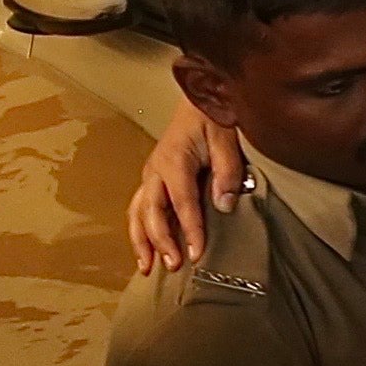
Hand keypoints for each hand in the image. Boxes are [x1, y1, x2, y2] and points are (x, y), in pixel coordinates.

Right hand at [128, 106, 253, 271]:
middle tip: (173, 266)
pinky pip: (140, 208)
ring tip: (147, 267)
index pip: (182, 203)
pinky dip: (139, 230)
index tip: (197, 254)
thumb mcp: (226, 138)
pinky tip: (145, 249)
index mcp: (174, 161)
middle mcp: (156, 170)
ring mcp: (151, 175)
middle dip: (160, 241)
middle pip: (152, 212)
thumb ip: (227, 171)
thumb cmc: (213, 117)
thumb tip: (224, 205)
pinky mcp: (152, 179)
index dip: (190, 230)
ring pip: (138, 213)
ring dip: (141, 241)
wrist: (199, 99)